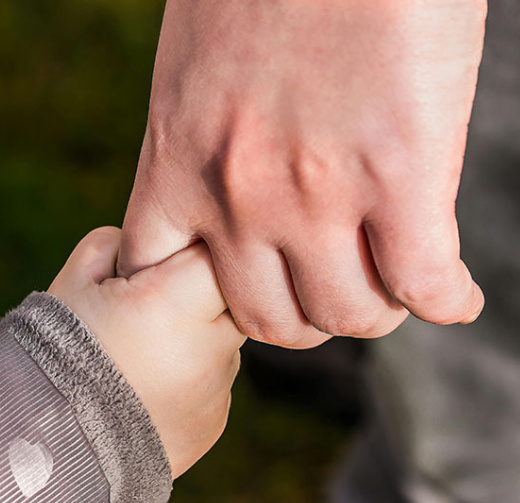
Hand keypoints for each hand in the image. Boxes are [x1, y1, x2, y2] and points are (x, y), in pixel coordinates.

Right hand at [48, 227, 245, 477]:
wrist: (48, 447)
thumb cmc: (55, 354)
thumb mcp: (73, 283)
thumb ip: (114, 246)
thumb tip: (143, 244)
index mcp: (174, 304)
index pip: (215, 255)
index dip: (189, 253)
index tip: (164, 265)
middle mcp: (208, 347)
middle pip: (231, 298)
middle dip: (198, 294)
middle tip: (154, 308)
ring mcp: (216, 389)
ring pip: (224, 341)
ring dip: (196, 338)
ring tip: (143, 355)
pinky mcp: (214, 421)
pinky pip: (215, 381)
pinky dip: (191, 377)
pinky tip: (148, 388)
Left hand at [119, 0, 486, 347]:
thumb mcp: (191, 76)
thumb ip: (199, 146)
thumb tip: (230, 197)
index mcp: (178, 163)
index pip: (158, 280)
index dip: (197, 303)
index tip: (234, 288)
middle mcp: (237, 195)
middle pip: (267, 319)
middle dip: (301, 316)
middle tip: (329, 288)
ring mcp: (316, 193)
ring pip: (344, 316)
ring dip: (372, 311)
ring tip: (390, 286)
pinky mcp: (399, 175)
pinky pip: (422, 285)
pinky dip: (444, 301)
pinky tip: (452, 292)